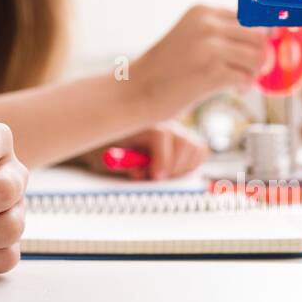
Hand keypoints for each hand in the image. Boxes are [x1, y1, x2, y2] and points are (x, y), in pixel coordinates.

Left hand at [78, 122, 209, 180]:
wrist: (104, 139)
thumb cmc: (103, 148)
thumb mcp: (104, 158)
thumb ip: (122, 165)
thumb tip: (139, 172)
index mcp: (140, 123)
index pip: (161, 135)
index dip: (161, 159)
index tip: (155, 177)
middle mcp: (162, 123)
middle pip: (183, 142)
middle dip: (172, 166)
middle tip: (157, 178)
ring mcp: (176, 130)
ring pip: (194, 148)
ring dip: (181, 167)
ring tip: (161, 173)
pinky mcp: (185, 139)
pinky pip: (199, 151)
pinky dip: (191, 164)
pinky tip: (172, 169)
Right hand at [134, 5, 267, 119]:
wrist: (136, 90)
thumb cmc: (165, 69)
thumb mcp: (190, 37)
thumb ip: (220, 34)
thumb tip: (265, 39)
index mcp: (201, 12)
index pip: (249, 17)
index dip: (254, 38)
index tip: (249, 53)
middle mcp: (207, 24)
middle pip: (259, 36)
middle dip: (258, 56)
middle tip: (248, 70)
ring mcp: (210, 48)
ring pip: (258, 56)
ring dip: (253, 72)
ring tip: (239, 80)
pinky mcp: (212, 72)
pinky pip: (247, 78)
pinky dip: (244, 86)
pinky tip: (233, 90)